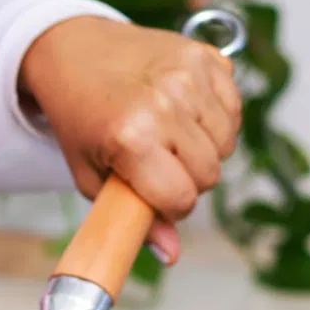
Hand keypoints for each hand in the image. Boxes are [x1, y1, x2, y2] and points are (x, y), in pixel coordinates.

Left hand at [19, 16, 242, 263]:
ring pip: (226, 144)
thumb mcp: (92, 176)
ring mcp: (188, 76)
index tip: (156, 198)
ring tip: (170, 142)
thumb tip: (171, 255)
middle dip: (188, 182)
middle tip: (159, 169)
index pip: (181, 199)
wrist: (75, 53)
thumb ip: (132, 217)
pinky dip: (217, 120)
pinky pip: (234, 108)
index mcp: (131, 139)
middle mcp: (164, 105)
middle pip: (209, 175)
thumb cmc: (80, 120)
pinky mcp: (205, 56)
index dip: (172, 208)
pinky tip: (185, 117)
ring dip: (204, 152)